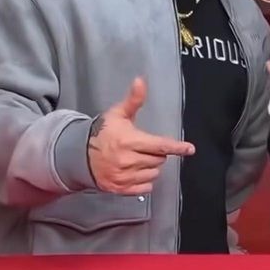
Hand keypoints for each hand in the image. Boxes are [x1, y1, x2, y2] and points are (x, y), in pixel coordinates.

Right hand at [87, 77, 194, 193]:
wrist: (79, 155)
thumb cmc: (103, 133)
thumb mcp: (118, 114)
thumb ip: (133, 100)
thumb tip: (140, 81)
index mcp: (129, 141)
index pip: (159, 145)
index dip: (176, 147)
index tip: (190, 149)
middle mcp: (127, 160)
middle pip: (158, 160)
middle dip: (156, 153)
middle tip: (144, 147)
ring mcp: (124, 176)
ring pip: (154, 174)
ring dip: (151, 167)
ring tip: (138, 158)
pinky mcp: (120, 188)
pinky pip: (146, 188)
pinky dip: (144, 180)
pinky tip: (135, 171)